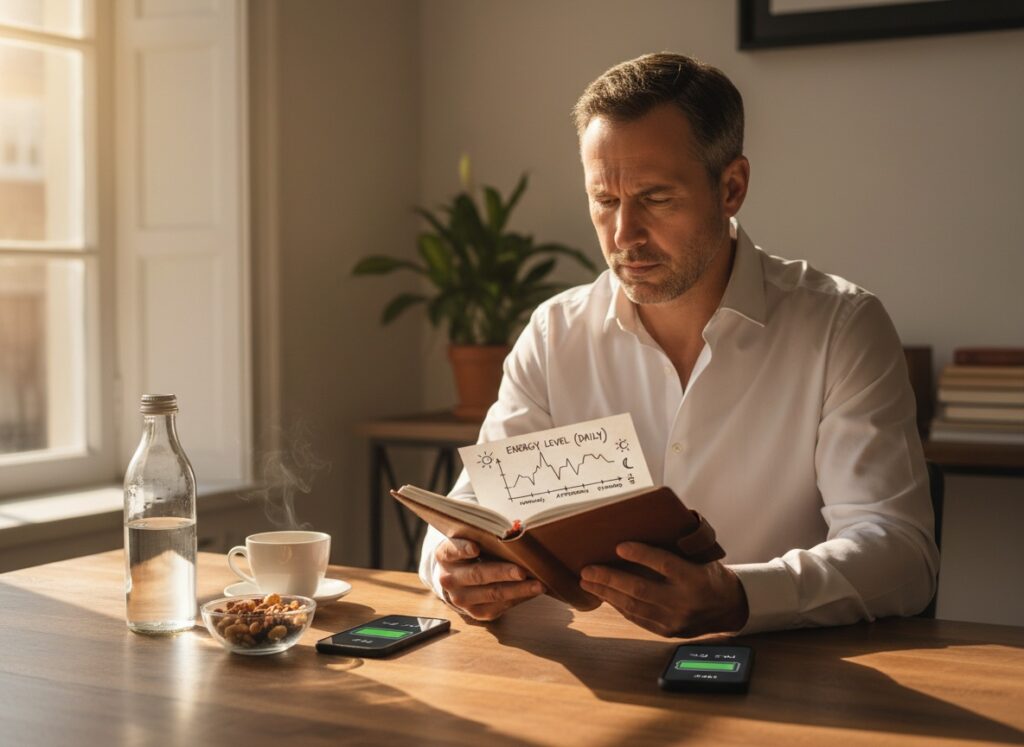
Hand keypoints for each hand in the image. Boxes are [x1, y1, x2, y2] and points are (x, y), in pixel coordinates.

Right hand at [435, 538, 545, 620]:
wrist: (458, 580)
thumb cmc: (470, 554)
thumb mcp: (468, 541)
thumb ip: (482, 537)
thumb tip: (514, 534)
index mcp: (445, 555)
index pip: (452, 550)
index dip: (463, 549)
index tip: (475, 548)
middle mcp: (449, 579)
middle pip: (477, 574)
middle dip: (503, 573)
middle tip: (522, 571)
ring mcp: (461, 599)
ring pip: (492, 594)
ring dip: (518, 590)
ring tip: (538, 585)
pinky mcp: (475, 613)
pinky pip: (500, 606)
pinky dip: (519, 598)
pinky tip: (532, 592)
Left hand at [579, 542, 748, 636]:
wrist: (728, 608)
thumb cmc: (708, 573)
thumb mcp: (701, 555)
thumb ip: (678, 544)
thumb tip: (647, 522)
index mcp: (695, 578)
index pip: (665, 564)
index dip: (641, 555)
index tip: (619, 546)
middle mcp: (684, 601)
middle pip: (641, 589)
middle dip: (610, 579)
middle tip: (588, 569)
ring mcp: (674, 619)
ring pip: (633, 606)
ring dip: (606, 593)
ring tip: (587, 582)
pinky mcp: (666, 631)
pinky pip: (636, 617)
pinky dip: (617, 605)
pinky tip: (604, 595)